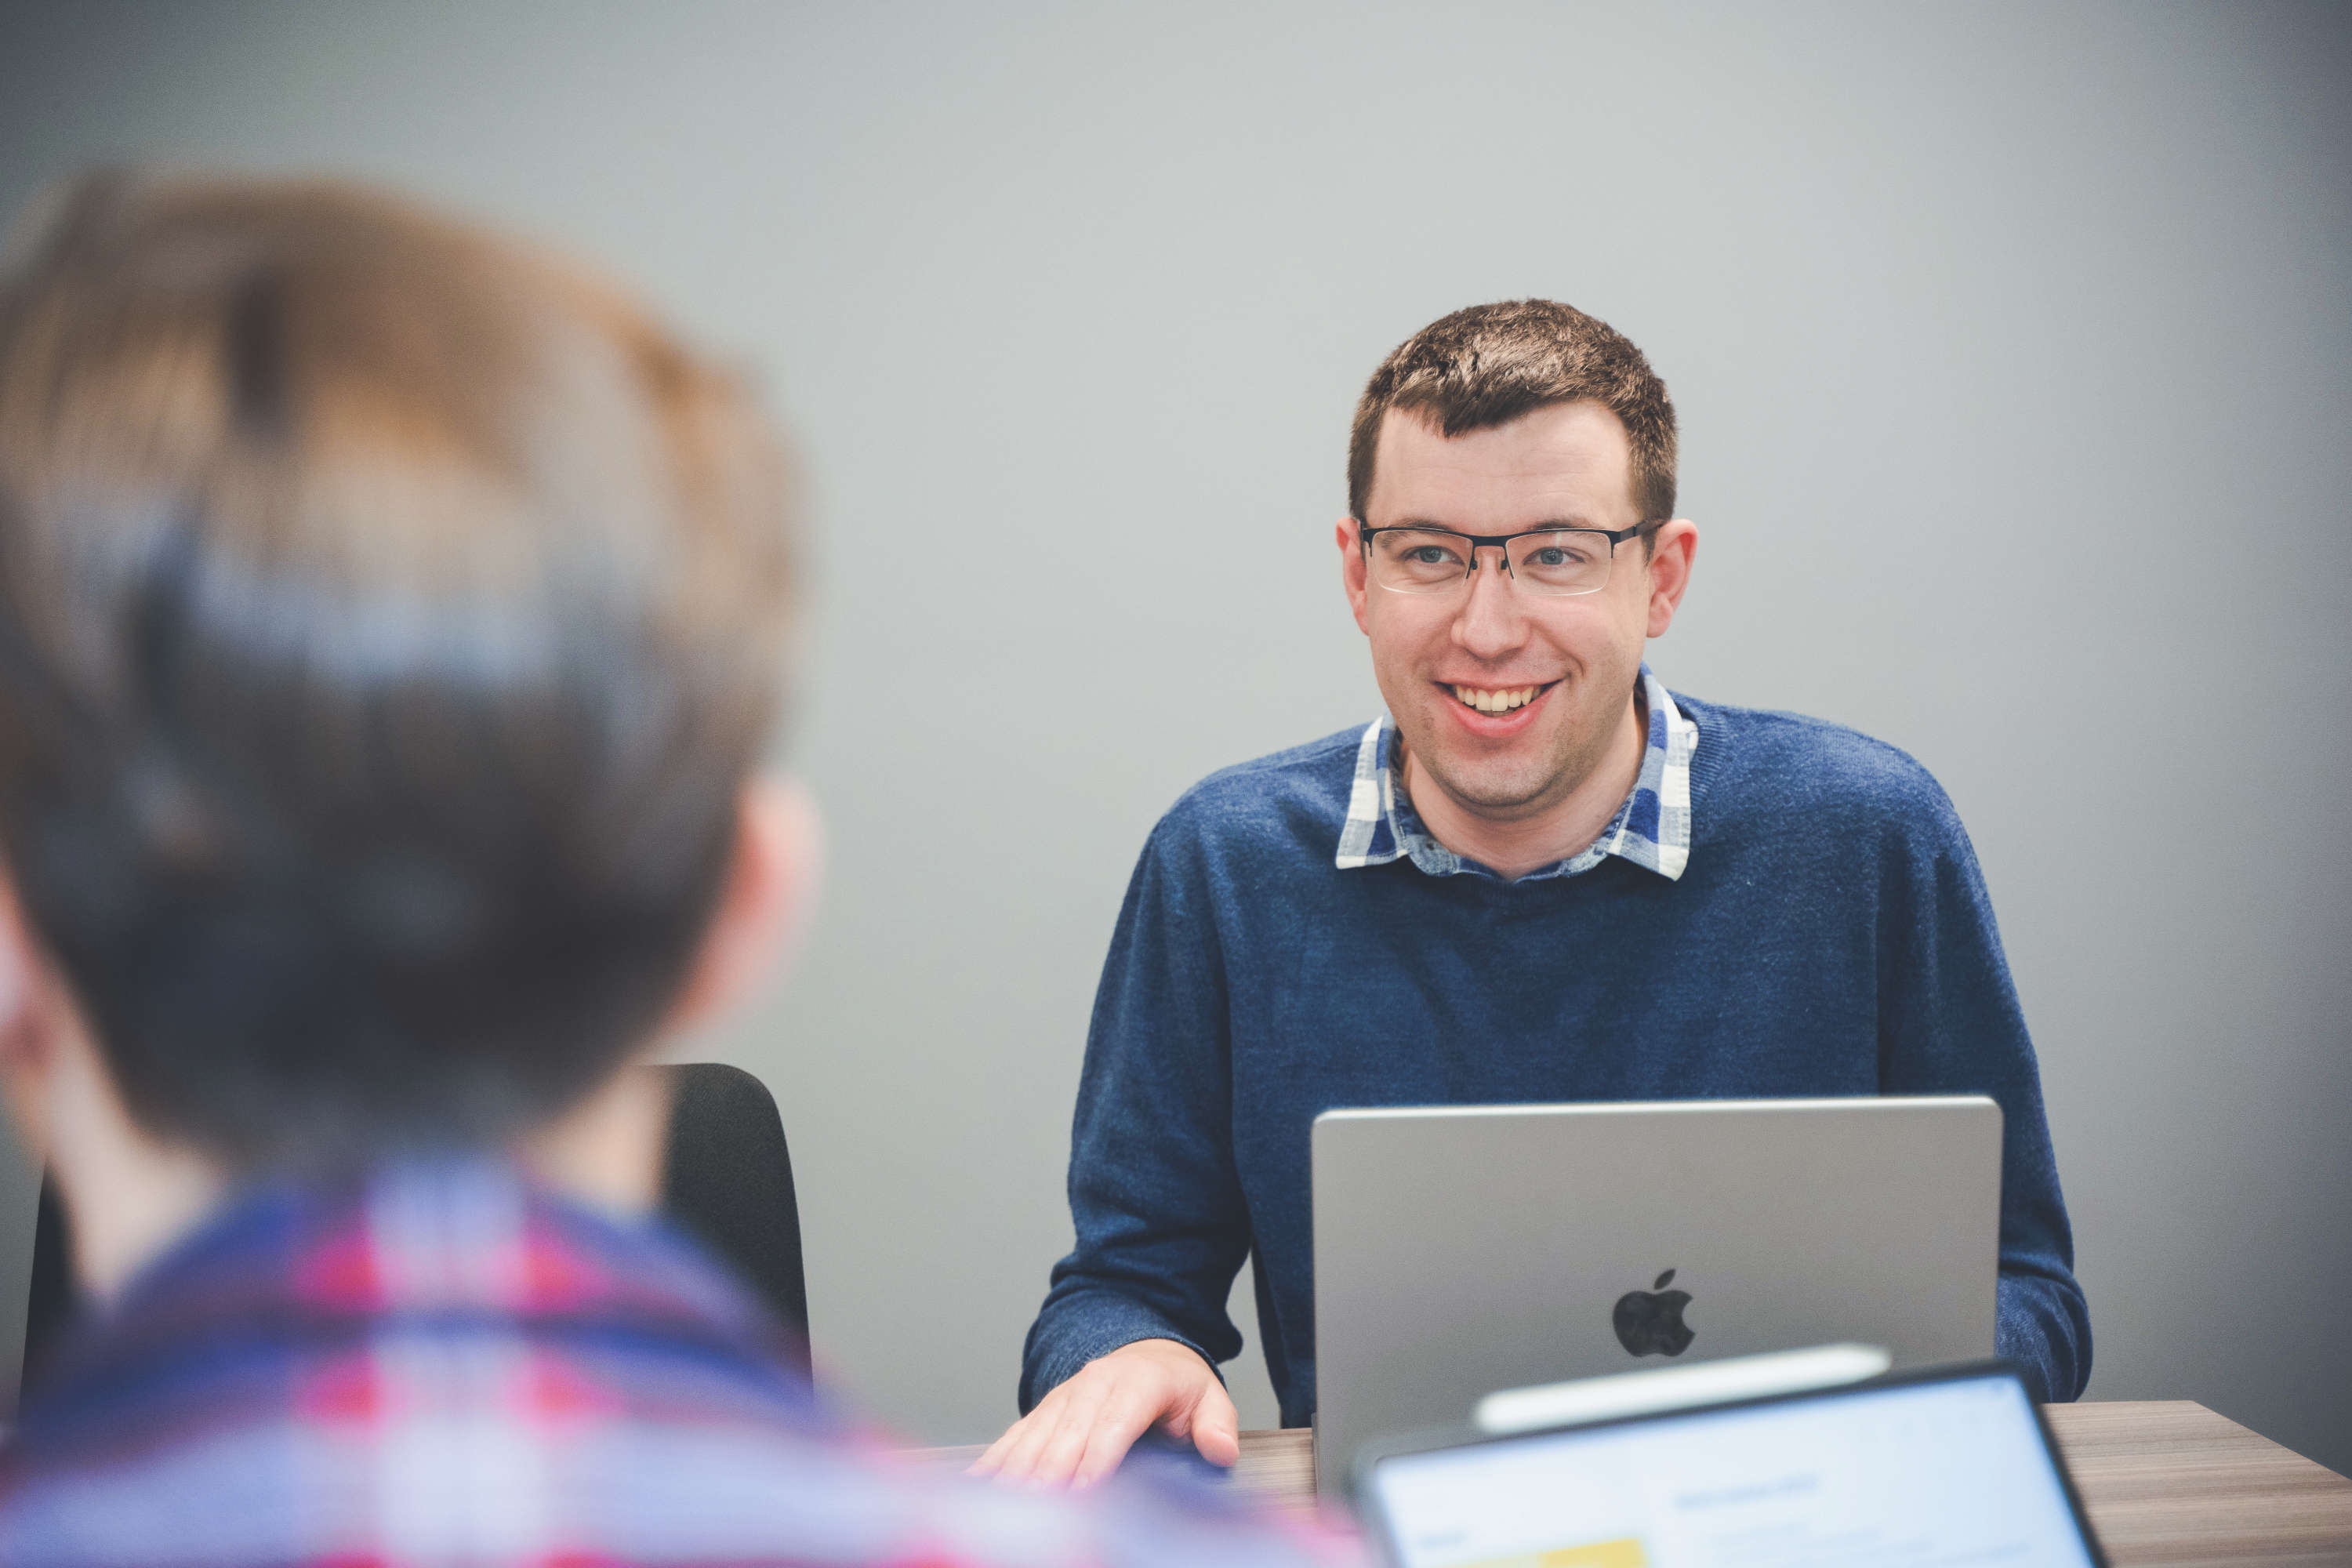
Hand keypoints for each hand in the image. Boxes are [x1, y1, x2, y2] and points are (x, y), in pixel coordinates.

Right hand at [970, 1338, 1239, 1487]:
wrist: (1145, 1351)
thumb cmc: (1177, 1385)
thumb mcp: (1208, 1397)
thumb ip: (1216, 1424)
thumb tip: (1221, 1451)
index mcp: (1136, 1383)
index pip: (1114, 1423)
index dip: (1097, 1458)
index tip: (1084, 1491)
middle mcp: (1093, 1386)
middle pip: (1067, 1436)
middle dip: (1052, 1475)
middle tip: (1040, 1514)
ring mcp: (1063, 1398)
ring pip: (1036, 1437)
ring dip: (1018, 1473)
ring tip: (1004, 1508)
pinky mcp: (1044, 1411)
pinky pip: (1015, 1437)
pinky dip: (996, 1462)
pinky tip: (977, 1488)